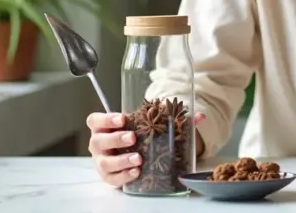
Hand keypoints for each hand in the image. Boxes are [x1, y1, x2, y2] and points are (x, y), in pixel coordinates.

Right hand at [87, 111, 205, 187]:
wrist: (136, 155)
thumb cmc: (140, 136)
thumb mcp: (152, 124)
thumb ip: (175, 119)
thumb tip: (199, 116)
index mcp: (105, 127)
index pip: (95, 120)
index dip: (106, 119)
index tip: (123, 118)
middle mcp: (100, 144)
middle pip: (97, 140)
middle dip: (115, 139)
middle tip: (133, 138)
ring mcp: (102, 161)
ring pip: (104, 162)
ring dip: (121, 160)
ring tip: (138, 159)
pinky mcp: (109, 177)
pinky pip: (112, 179)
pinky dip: (124, 176)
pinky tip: (136, 172)